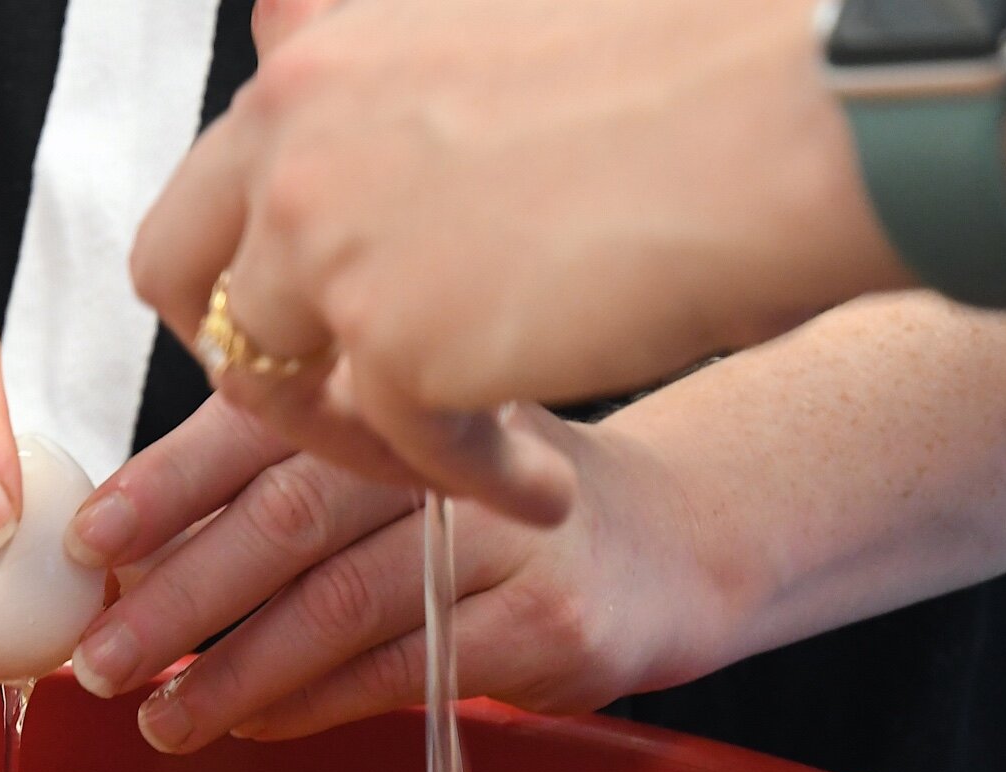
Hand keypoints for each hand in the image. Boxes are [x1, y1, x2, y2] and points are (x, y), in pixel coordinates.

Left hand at [63, 398, 736, 751]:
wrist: (676, 539)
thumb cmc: (498, 508)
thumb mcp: (403, 463)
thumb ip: (287, 481)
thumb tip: (131, 553)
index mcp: (392, 396)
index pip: (261, 429)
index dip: (166, 484)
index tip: (89, 542)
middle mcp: (445, 453)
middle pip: (287, 519)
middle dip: (178, 596)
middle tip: (100, 658)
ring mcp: (502, 536)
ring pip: (338, 606)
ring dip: (234, 672)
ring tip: (161, 716)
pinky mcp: (544, 622)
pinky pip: (404, 670)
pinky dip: (317, 703)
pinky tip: (258, 723)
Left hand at [133, 0, 907, 520]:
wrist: (808, 109)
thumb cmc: (695, 56)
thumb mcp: (497, 17)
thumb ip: (370, 47)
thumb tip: (279, 17)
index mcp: (314, 58)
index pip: (199, 205)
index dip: (238, 287)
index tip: (307, 330)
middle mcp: (297, 144)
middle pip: (198, 307)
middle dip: (266, 375)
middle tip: (352, 417)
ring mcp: (338, 246)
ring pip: (290, 397)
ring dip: (376, 448)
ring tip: (475, 467)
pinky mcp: (403, 346)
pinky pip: (402, 453)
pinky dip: (475, 486)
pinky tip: (547, 491)